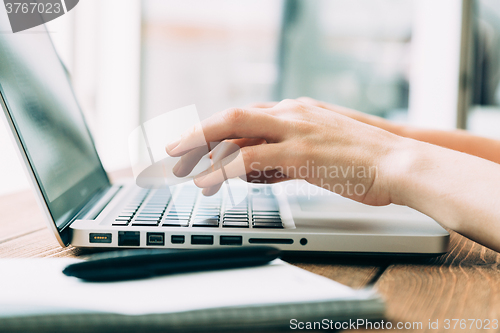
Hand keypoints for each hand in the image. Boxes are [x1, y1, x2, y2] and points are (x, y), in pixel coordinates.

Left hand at [166, 99, 403, 205]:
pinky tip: (207, 180)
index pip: (245, 116)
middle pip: (231, 117)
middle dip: (197, 133)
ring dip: (202, 151)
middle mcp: (291, 114)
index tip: (195, 144)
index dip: (216, 130)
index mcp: (296, 111)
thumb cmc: (364, 161)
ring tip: (178, 168)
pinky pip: (250, 159)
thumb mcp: (318, 152)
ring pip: (234, 133)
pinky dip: (223, 169)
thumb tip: (254, 171)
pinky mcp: (300, 153)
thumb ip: (283, 158)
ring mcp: (294, 131)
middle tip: (171, 150)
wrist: (400, 162)